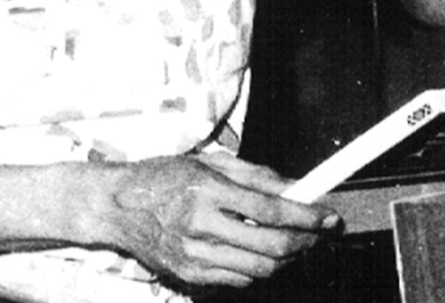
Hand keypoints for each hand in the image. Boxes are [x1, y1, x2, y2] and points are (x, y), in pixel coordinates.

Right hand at [87, 153, 340, 286]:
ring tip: (293, 244)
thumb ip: (257, 176)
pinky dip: (258, 268)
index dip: (309, 216)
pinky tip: (259, 253)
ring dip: (287, 259)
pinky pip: (239, 280)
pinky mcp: (189, 275)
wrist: (114, 207)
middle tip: (319, 234)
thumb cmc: (161, 178)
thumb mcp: (208, 163)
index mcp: (206, 191)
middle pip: (273, 246)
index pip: (272, 211)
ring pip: (261, 269)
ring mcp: (193, 256)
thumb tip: (298, 190)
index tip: (329, 217)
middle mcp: (200, 226)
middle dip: (307, 242)